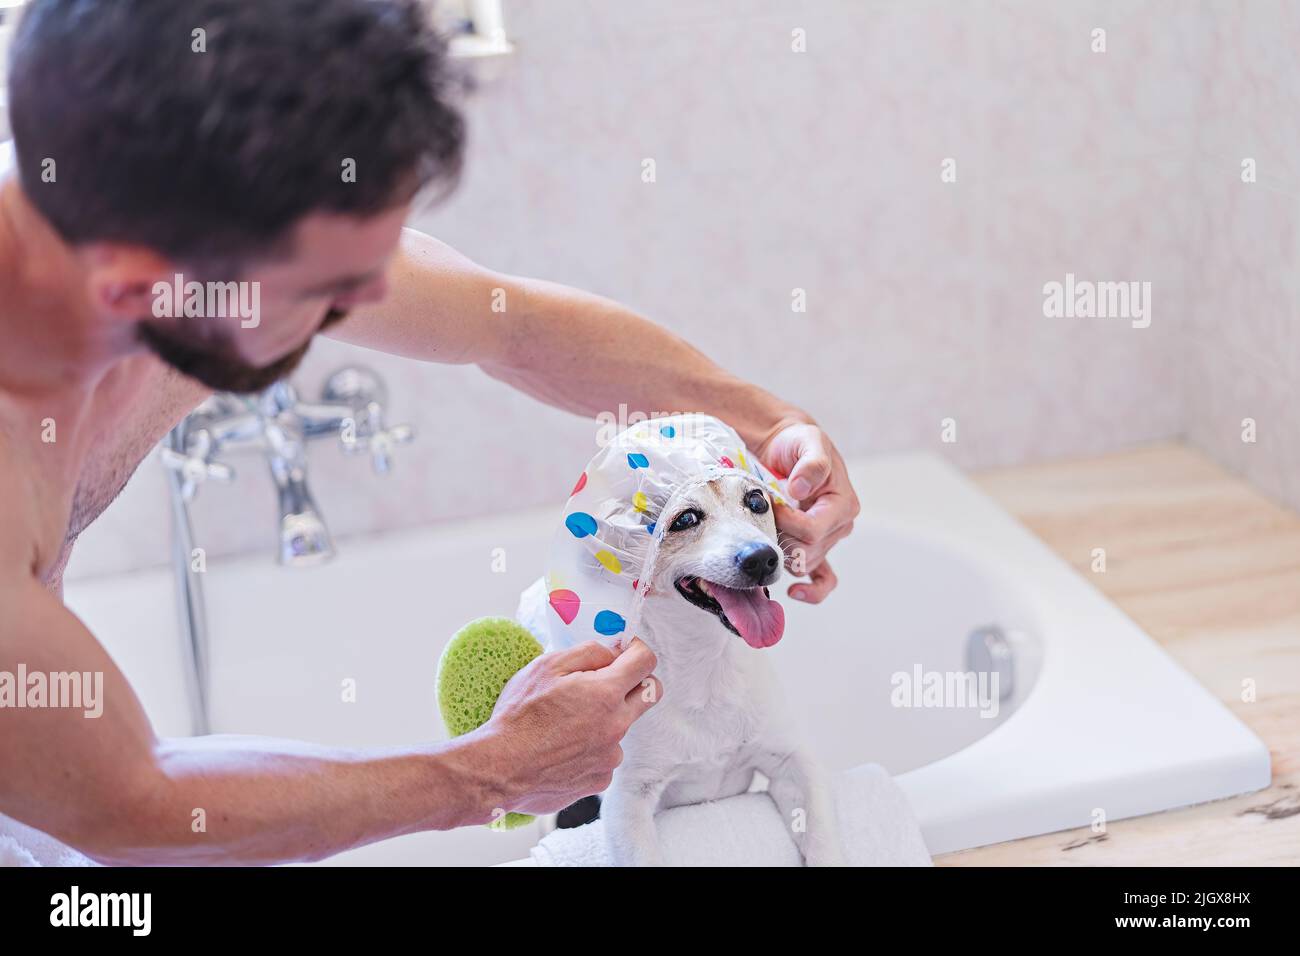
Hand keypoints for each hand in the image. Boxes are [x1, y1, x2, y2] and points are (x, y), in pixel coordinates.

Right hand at [474, 638, 659, 816]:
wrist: (500, 769)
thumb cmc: (519, 716)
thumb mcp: (546, 667)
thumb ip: (588, 652)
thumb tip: (613, 652)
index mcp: (606, 693)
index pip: (645, 662)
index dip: (637, 650)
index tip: (626, 651)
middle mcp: (617, 725)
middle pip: (649, 694)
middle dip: (634, 681)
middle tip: (607, 680)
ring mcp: (610, 756)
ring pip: (622, 727)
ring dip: (605, 719)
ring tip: (566, 724)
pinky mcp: (600, 780)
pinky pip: (605, 756)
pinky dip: (591, 748)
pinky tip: (563, 749)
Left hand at [755, 421, 859, 603]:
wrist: (786, 446)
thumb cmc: (798, 443)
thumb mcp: (808, 442)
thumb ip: (810, 465)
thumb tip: (800, 489)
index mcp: (843, 504)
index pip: (814, 530)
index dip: (787, 524)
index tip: (770, 505)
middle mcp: (839, 526)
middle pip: (807, 551)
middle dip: (780, 539)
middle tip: (762, 518)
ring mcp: (827, 540)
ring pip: (805, 564)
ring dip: (782, 553)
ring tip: (766, 532)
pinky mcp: (814, 547)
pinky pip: (823, 580)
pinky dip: (811, 591)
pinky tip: (794, 592)